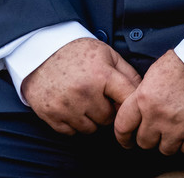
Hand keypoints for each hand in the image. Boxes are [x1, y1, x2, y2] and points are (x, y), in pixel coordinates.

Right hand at [21, 38, 141, 135]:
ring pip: (91, 128)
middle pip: (109, 118)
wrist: (40, 51)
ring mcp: (66, 106)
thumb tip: (142, 92)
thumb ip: (127, 72)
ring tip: (86, 102)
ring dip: (92, 119)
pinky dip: (74, 124)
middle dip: (108, 110)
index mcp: (102, 75)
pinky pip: (71, 133)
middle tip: (101, 98)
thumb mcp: (107, 54)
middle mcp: (84, 93)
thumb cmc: (78, 53)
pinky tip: (72, 108)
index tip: (128, 103)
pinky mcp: (50, 115)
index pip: (128, 99)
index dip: (130, 103)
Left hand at [114, 50, 183, 154]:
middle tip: (157, 131)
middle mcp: (158, 116)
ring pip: (165, 149)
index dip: (123, 137)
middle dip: (149, 137)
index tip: (127, 140)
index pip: (122, 127)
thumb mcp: (156, 71)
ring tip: (174, 131)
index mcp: (144, 98)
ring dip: (168, 141)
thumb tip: (139, 106)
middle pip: (144, 142)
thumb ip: (144, 92)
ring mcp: (179, 125)